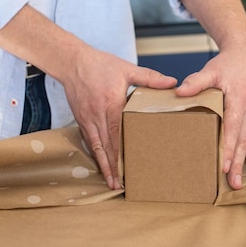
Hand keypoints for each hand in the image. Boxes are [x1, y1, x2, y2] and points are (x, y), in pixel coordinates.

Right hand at [0, 5, 176, 190]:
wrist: (72, 61)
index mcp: (111, 103)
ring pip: (95, 146)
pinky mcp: (80, 118)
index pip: (118, 132)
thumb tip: (172, 82)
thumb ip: (150, 78)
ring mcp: (86, 118)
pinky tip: (101, 164)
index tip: (127, 168)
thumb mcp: (127, 68)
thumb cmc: (100, 64)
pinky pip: (88, 139)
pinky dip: (95, 153)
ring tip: (110, 182)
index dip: (122, 152)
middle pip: (106, 145)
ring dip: (102, 165)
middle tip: (119, 185)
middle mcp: (97, 114)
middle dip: (112, 166)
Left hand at [176, 44, 245, 189]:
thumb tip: (179, 92)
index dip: (229, 148)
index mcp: (238, 100)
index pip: (233, 129)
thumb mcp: (210, 70)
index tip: (225, 166)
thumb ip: (196, 82)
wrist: (245, 56)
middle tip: (236, 183)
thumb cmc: (228, 65)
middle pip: (245, 140)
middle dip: (241, 163)